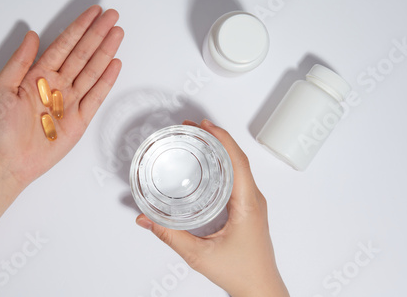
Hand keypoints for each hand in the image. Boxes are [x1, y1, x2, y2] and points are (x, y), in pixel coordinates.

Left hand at [0, 5, 123, 189]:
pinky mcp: (80, 119)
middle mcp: (57, 85)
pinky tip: (115, 64)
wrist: (9, 162)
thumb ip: (19, 61)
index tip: (93, 13)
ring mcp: (70, 102)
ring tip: (118, 33)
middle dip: (97, 34)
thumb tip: (33, 35)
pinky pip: (96, 96)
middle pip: (82, 54)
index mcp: (38, 75)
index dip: (79, 28)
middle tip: (112, 16)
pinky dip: (106, 80)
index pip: (63, 46)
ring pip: (92, 71)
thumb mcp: (1, 88)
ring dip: (106, 52)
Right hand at [136, 120, 288, 296]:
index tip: (205, 126)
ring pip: (240, 166)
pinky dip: (225, 163)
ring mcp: (253, 202)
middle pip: (238, 158)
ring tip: (200, 138)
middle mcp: (254, 199)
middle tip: (194, 127)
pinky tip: (210, 163)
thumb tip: (146, 220)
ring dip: (222, 149)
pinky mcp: (249, 207)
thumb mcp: (199, 255)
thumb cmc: (241, 273)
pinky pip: (239, 176)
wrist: (260, 289)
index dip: (222, 139)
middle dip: (217, 138)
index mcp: (247, 204)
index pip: (238, 161)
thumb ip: (170, 236)